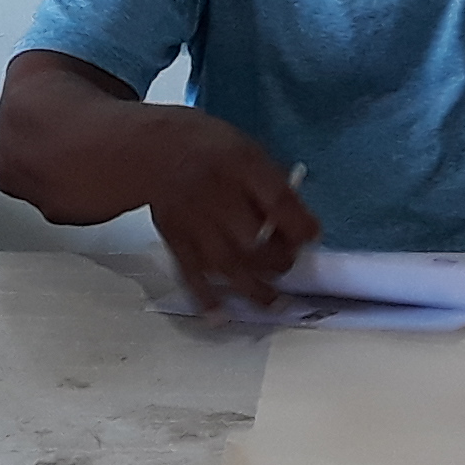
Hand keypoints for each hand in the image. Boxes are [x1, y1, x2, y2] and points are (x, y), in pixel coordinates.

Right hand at [130, 111, 319, 312]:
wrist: (152, 149)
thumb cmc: (210, 148)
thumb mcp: (248, 150)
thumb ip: (271, 184)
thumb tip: (297, 221)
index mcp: (241, 167)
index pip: (277, 201)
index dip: (299, 225)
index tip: (312, 237)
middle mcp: (217, 197)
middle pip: (253, 240)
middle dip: (277, 259)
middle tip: (288, 264)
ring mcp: (194, 223)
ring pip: (226, 263)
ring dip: (252, 287)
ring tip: (273, 303)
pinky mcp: (175, 240)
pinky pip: (191, 273)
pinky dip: (205, 297)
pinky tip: (220, 316)